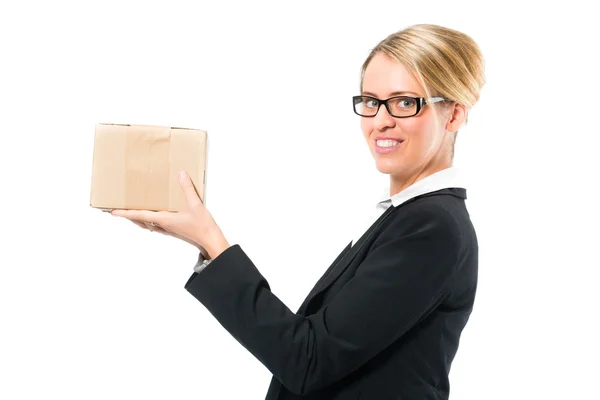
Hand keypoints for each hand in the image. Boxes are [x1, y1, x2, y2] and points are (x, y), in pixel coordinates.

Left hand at [111, 171, 229, 258]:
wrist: (210, 241)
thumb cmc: (203, 227)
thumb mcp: (195, 205)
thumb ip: (187, 189)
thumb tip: (180, 175)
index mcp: (164, 220)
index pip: (139, 216)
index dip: (125, 213)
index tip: (113, 212)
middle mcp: (162, 226)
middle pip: (140, 221)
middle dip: (128, 216)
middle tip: (118, 210)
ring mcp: (167, 230)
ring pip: (147, 224)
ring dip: (137, 219)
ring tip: (131, 212)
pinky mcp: (173, 230)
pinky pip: (155, 225)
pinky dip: (149, 220)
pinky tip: (153, 215)